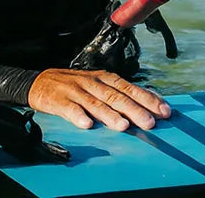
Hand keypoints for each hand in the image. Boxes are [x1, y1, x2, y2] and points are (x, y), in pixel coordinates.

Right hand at [27, 68, 171, 130]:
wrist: (39, 82)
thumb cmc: (75, 86)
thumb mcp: (98, 85)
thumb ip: (119, 95)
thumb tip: (148, 105)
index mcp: (105, 79)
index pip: (130, 88)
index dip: (147, 99)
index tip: (164, 110)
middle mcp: (93, 83)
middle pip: (116, 96)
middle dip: (135, 109)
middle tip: (150, 122)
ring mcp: (76, 91)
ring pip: (96, 103)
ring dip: (110, 115)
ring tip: (123, 126)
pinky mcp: (59, 100)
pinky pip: (70, 109)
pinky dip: (78, 116)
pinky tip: (87, 124)